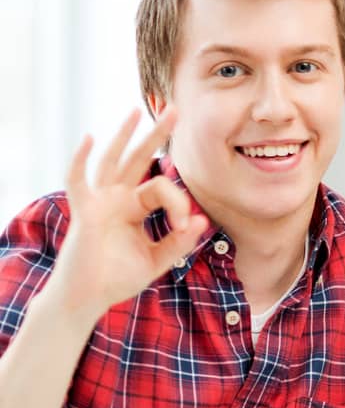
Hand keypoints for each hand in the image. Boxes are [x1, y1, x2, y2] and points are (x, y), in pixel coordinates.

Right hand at [47, 108, 209, 318]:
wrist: (88, 298)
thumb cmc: (118, 278)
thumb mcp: (158, 260)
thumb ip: (179, 242)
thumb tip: (203, 221)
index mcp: (135, 208)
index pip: (162, 189)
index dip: (180, 204)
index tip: (187, 228)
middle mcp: (117, 198)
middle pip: (139, 159)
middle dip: (157, 135)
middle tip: (176, 109)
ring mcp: (99, 202)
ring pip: (114, 161)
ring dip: (125, 135)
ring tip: (139, 110)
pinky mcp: (84, 212)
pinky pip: (78, 180)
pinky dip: (82, 158)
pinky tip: (91, 137)